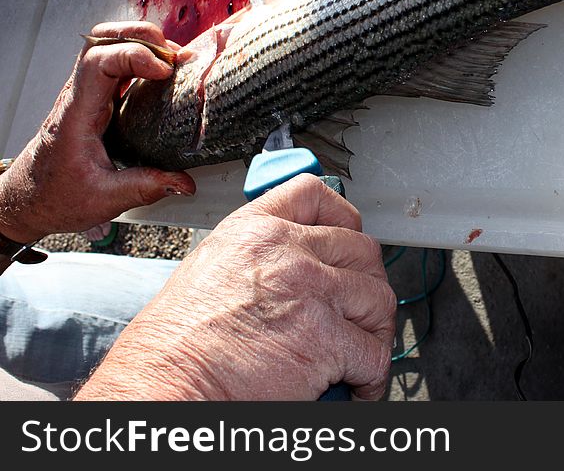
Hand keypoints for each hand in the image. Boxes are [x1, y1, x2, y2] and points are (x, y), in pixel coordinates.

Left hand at [0, 22, 195, 243]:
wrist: (29, 199)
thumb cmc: (56, 196)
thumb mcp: (105, 198)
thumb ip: (146, 187)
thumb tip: (183, 181)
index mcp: (76, 114)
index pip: (98, 62)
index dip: (135, 56)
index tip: (164, 72)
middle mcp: (79, 97)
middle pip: (101, 40)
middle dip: (141, 37)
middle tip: (173, 55)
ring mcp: (86, 95)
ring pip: (107, 46)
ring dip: (142, 45)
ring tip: (174, 62)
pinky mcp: (96, 100)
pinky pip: (116, 64)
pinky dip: (141, 60)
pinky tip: (163, 76)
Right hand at [74, 175, 395, 400]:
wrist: (167, 386)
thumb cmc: (176, 345)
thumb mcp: (209, 271)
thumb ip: (256, 259)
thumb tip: (291, 270)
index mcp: (254, 230)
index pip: (314, 196)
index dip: (342, 218)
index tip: (349, 236)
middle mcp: (286, 251)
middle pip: (361, 250)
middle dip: (366, 283)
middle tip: (360, 310)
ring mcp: (310, 291)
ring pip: (377, 298)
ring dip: (375, 329)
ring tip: (360, 351)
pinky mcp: (325, 338)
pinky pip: (374, 353)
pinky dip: (373, 375)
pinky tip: (358, 384)